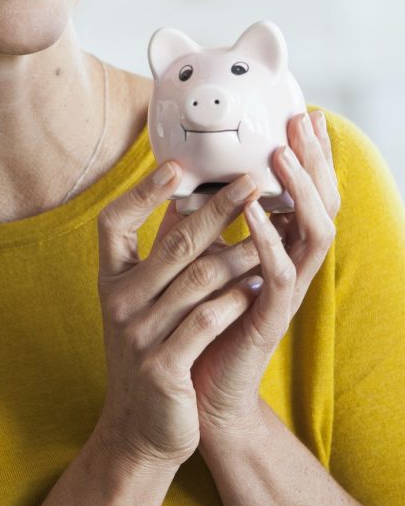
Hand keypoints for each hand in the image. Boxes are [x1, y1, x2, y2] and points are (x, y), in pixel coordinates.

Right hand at [95, 165, 261, 474]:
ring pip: (199, 279)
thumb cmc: (151, 353)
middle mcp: (119, 303)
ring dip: (241, 253)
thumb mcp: (144, 302)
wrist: (141, 429)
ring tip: (274, 233)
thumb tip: (188, 198)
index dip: (140, 192)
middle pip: (173, 243)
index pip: (113, 223)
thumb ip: (161, 256)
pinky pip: (206, 321)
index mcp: (111, 280)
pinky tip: (261, 284)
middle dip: (218, 209)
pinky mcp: (163, 367)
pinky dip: (237, 299)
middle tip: (252, 181)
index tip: (175, 166)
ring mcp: (138, 335)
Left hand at [193, 110, 339, 447]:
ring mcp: (286, 293)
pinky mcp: (270, 319)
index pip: (306, 192)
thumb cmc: (198, 323)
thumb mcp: (200, 261)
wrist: (191, 393)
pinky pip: (282, 274)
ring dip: (300, 191)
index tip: (301, 113)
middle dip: (315, 159)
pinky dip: (270, 240)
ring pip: (315, 233)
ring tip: (281, 156)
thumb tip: (183, 178)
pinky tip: (255, 214)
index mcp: (280, 250)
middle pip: (324, 203)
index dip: (308, 154)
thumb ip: (201, 223)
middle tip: (304, 120)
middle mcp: (292, 266)